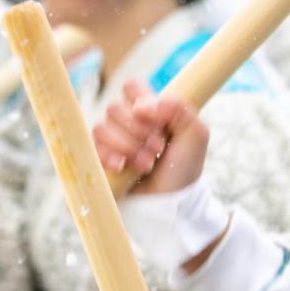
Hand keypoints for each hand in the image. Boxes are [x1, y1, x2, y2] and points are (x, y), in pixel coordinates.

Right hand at [93, 80, 208, 194]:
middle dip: (137, 131)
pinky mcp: (101, 160)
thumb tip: (141, 106)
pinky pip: (93, 149)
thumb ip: (178, 108)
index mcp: (149, 109)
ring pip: (101, 128)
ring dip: (127, 147)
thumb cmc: (185, 167)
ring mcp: (113, 141)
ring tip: (146, 164)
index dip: (138, 99)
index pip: (130, 87)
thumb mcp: (196, 134)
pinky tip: (124, 168)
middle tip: (157, 148)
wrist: (172, 202)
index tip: (155, 119)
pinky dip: (110, 157)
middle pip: (114, 108)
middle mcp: (128, 122)